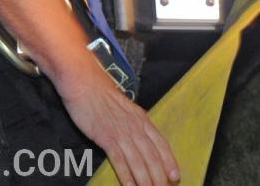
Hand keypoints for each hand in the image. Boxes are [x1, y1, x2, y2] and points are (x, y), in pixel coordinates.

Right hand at [60, 61, 178, 185]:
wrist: (84, 83)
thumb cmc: (102, 95)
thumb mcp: (125, 108)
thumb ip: (134, 122)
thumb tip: (140, 139)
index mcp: (141, 118)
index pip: (160, 143)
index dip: (168, 160)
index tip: (175, 176)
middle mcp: (135, 126)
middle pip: (152, 155)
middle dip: (159, 176)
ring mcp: (121, 131)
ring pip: (138, 160)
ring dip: (145, 179)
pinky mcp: (106, 136)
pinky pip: (119, 160)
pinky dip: (126, 175)